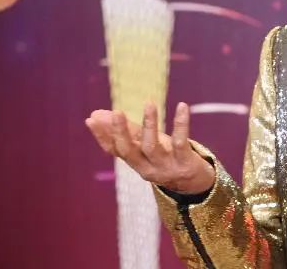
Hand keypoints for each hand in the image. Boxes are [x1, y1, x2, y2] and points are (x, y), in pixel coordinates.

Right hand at [85, 101, 215, 194]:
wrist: (194, 182)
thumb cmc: (165, 158)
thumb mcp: (144, 145)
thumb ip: (125, 130)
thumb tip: (96, 114)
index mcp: (136, 163)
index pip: (115, 150)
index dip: (102, 136)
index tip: (91, 119)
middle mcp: (147, 168)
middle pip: (129, 152)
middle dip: (121, 132)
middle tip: (116, 112)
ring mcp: (166, 166)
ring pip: (152, 147)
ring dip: (150, 124)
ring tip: (149, 103)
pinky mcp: (185, 162)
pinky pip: (180, 142)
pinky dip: (181, 124)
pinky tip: (182, 106)